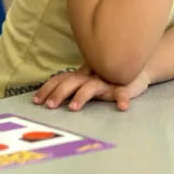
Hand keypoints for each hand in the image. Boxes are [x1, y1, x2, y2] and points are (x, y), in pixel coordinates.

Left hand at [32, 65, 149, 111]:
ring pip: (91, 87)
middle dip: (58, 93)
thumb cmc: (109, 77)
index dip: (47, 88)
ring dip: (81, 97)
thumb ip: (73, 85)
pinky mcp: (124, 86)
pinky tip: (123, 107)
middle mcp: (91, 76)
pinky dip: (123, 99)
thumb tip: (51, 97)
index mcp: (81, 75)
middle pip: (71, 82)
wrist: (136, 66)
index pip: (61, 79)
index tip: (36, 101)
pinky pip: (123, 93)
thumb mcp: (88, 80)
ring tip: (73, 108)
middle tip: (49, 106)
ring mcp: (106, 82)